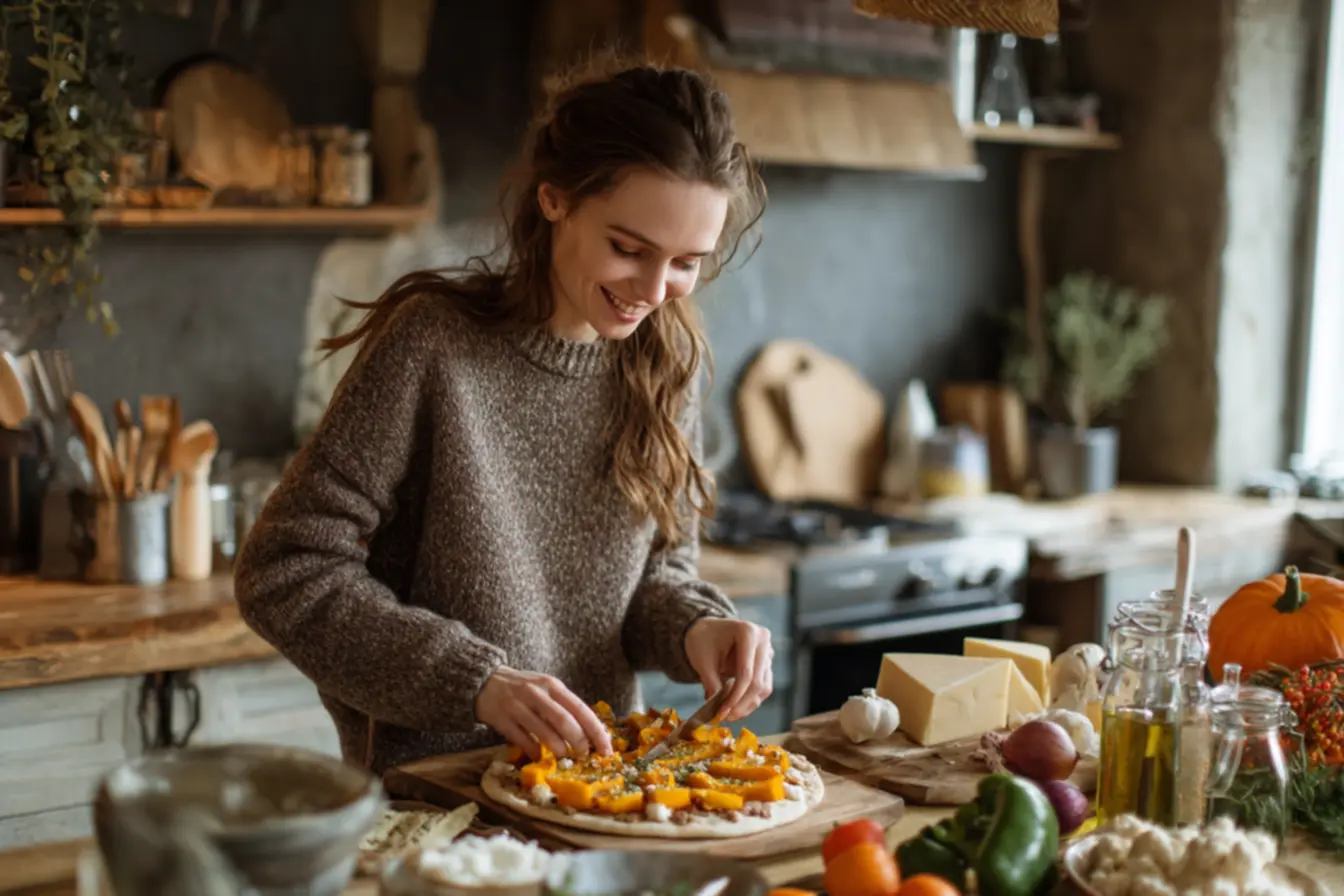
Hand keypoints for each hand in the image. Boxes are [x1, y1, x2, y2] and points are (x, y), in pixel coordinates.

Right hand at [474, 667, 612, 759]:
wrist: (484, 681)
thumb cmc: (522, 688)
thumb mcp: (545, 688)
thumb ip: (564, 706)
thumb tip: (590, 733)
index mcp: (552, 685)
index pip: (581, 709)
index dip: (596, 731)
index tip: (606, 749)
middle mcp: (537, 694)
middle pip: (565, 722)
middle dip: (579, 743)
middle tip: (583, 756)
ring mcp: (518, 707)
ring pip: (544, 733)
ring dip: (558, 750)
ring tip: (563, 756)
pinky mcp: (502, 720)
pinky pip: (523, 741)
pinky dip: (535, 752)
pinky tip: (539, 756)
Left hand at [684, 617, 772, 721]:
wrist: (707, 630)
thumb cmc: (702, 640)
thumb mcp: (702, 661)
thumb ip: (712, 684)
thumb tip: (719, 712)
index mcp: (747, 632)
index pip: (746, 673)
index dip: (734, 697)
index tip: (721, 713)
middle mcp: (763, 640)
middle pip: (757, 682)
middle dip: (741, 704)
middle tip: (726, 718)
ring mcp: (768, 651)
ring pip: (764, 687)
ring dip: (748, 705)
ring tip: (730, 716)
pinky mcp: (767, 663)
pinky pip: (763, 686)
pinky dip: (751, 700)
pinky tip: (736, 708)